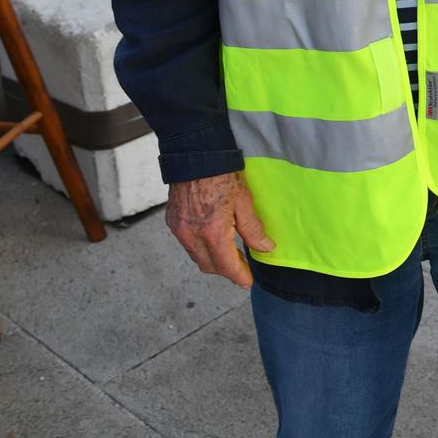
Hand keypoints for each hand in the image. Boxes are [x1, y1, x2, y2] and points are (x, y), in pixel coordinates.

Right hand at [166, 172, 273, 287]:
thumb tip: (265, 248)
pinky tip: (212, 239)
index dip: (238, 276)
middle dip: (226, 270)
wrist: (195, 155)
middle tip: (242, 266)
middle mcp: (192, 235)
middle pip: (209, 266)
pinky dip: (200, 247)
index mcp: (212, 232)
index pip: (226, 266)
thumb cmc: (221, 175)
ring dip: (213, 259)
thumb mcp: (244, 201)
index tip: (247, 281)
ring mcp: (179, 229)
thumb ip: (253, 229)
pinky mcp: (172, 221)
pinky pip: (187, 244)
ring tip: (230, 253)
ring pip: (196, 256)